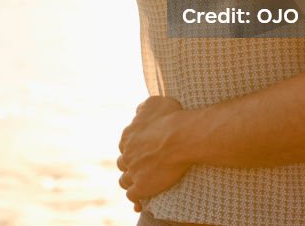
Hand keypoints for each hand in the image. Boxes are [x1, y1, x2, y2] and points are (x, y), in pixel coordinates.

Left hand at [117, 96, 187, 212]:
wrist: (181, 137)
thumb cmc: (172, 118)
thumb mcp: (155, 103)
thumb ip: (144, 108)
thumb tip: (138, 111)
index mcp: (128, 135)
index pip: (125, 146)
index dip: (133, 150)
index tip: (143, 152)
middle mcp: (127, 153)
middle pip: (123, 163)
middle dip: (130, 165)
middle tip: (142, 168)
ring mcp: (132, 170)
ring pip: (124, 180)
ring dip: (131, 182)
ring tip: (141, 185)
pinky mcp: (141, 186)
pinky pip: (133, 195)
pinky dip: (136, 198)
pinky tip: (142, 200)